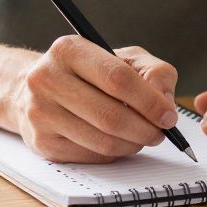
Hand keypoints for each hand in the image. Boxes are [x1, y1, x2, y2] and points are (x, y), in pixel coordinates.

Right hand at [11, 37, 179, 162]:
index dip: (150, 102)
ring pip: (102, 141)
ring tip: (142, 137)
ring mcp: (40, 113)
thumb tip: (165, 102)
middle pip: (110, 116)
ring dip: (133, 144)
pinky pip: (91, 156)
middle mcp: (47, 79)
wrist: (37, 90)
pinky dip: (114, 153)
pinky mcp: (42, 142)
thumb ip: (154, 72)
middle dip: (145, 129)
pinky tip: (118, 142)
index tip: (169, 116)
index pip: (118, 79)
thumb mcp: (124, 59)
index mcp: (69, 50)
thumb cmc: (90, 73)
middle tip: (161, 133)